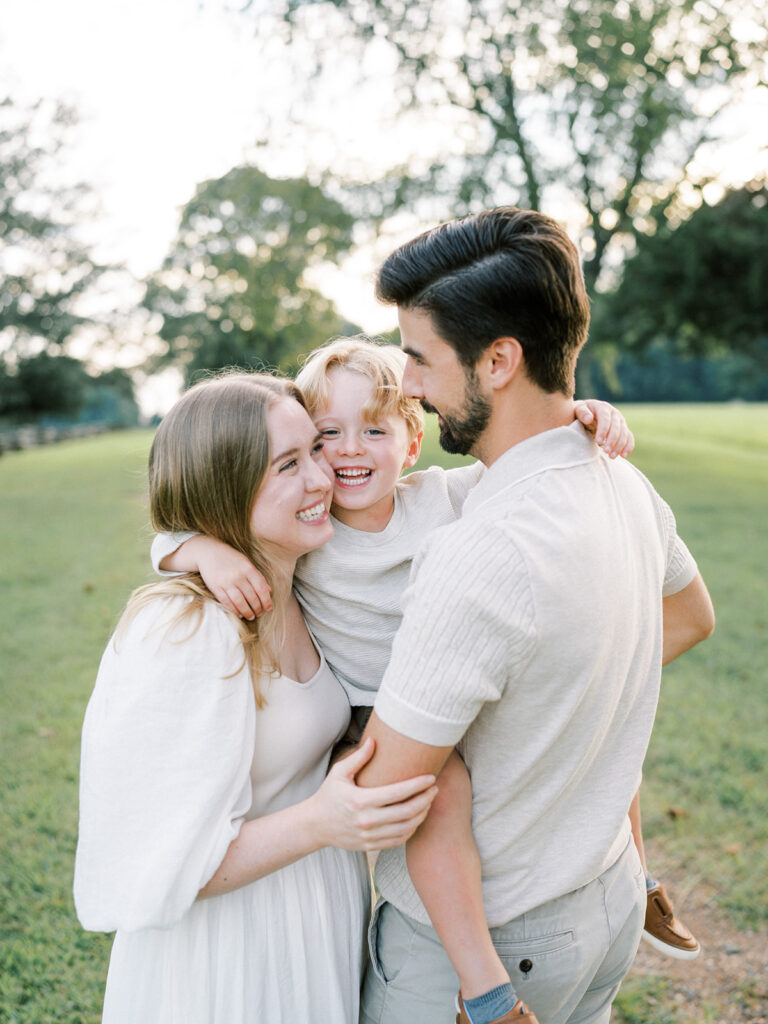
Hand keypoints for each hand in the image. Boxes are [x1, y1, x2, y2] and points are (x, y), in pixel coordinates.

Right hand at [189, 537, 271, 618]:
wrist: (208, 552)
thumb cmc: (231, 558)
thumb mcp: (246, 563)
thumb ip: (257, 576)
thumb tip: (269, 590)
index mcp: (248, 568)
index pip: (261, 588)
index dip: (266, 600)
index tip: (268, 608)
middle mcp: (238, 575)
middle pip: (251, 597)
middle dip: (257, 608)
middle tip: (259, 613)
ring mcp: (226, 582)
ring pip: (240, 602)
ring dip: (247, 612)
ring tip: (251, 616)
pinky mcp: (215, 587)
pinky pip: (227, 602)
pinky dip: (234, 610)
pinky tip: (239, 614)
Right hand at [309, 738, 437, 851]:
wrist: (315, 826)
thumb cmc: (328, 795)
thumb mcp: (339, 773)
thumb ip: (358, 757)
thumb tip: (374, 740)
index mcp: (360, 801)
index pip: (396, 793)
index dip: (417, 785)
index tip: (431, 777)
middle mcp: (366, 821)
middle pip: (406, 812)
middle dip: (425, 800)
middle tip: (434, 789)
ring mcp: (369, 836)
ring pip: (405, 829)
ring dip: (422, 815)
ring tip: (429, 802)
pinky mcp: (370, 846)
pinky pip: (398, 840)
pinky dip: (411, 830)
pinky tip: (416, 818)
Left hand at [574, 399, 634, 458]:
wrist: (589, 413)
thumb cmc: (582, 413)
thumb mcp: (578, 410)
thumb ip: (582, 413)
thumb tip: (589, 419)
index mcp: (603, 408)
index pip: (605, 419)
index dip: (603, 430)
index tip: (598, 442)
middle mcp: (614, 413)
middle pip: (616, 427)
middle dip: (612, 440)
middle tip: (606, 451)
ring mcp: (620, 421)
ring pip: (624, 433)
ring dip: (619, 446)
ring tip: (611, 456)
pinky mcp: (624, 429)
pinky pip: (629, 437)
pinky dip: (628, 446)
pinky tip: (623, 455)